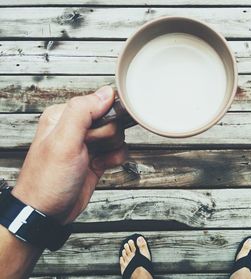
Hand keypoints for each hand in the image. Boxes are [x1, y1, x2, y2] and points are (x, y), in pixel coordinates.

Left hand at [12, 86, 127, 223]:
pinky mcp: (97, 157)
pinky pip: (119, 150)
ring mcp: (88, 143)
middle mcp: (77, 127)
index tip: (97, 133)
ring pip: (118, 135)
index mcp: (65, 116)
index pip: (99, 102)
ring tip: (93, 158)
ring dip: (111, 148)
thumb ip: (83, 112)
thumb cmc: (47, 180)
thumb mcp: (63, 142)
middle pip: (112, 120)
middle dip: (106, 136)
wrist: (47, 213)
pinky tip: (101, 165)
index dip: (104, 117)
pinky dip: (114, 159)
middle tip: (89, 149)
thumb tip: (106, 92)